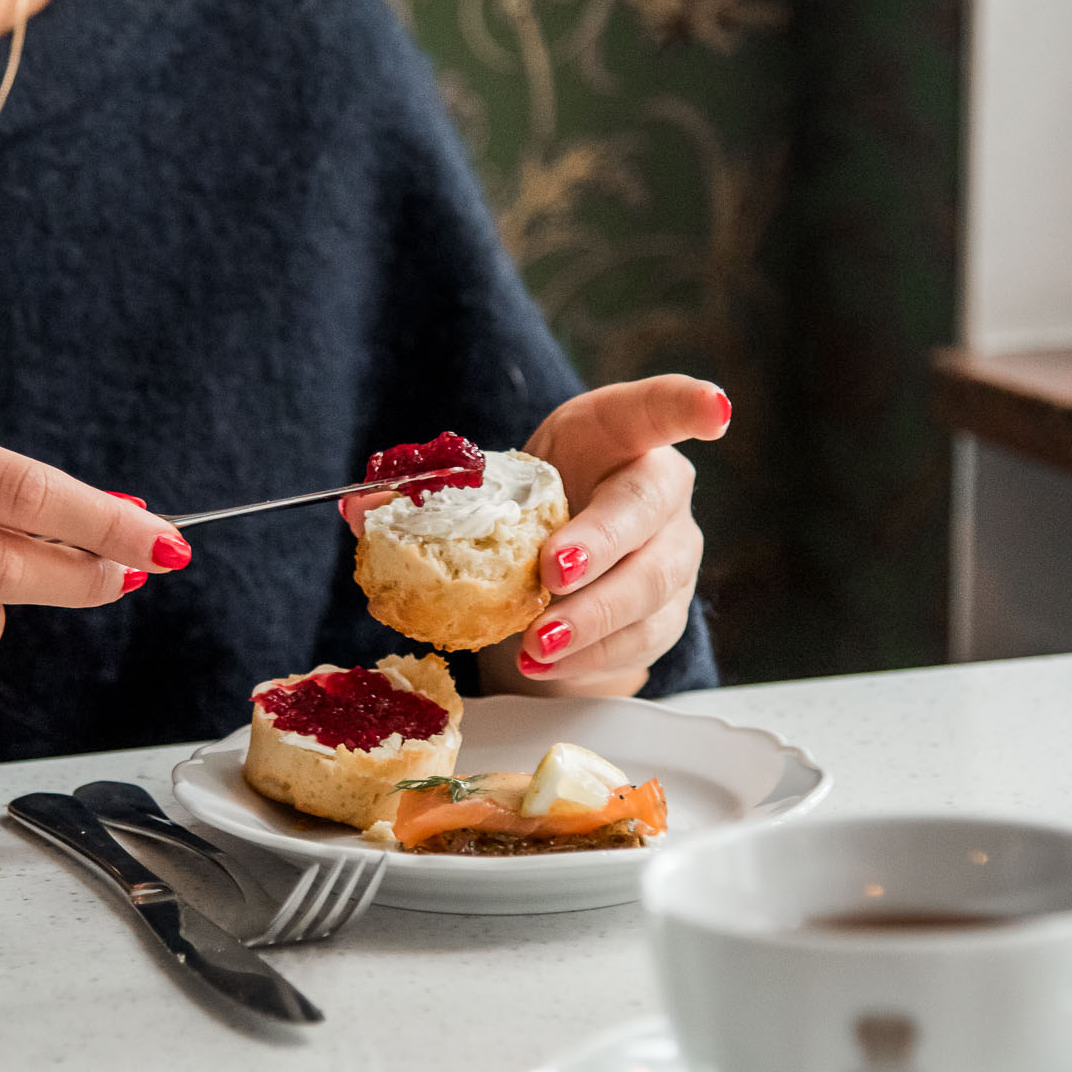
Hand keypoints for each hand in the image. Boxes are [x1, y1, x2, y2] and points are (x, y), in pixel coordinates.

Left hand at [343, 377, 728, 696]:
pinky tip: (547, 665)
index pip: (656, 410)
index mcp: (612, 436)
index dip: (685, 405)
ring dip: (590, 620)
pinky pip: (638, 642)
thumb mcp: (483, 491)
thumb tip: (357, 509)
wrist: (550, 577)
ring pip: (650, 587)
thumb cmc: (523, 514)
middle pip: (649, 511)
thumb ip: (426, 495)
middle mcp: (656, 491)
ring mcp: (672, 555)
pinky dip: (590, 658)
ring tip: (535, 644)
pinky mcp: (667, 616)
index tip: (713, 410)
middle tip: (553, 570)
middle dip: (603, 543)